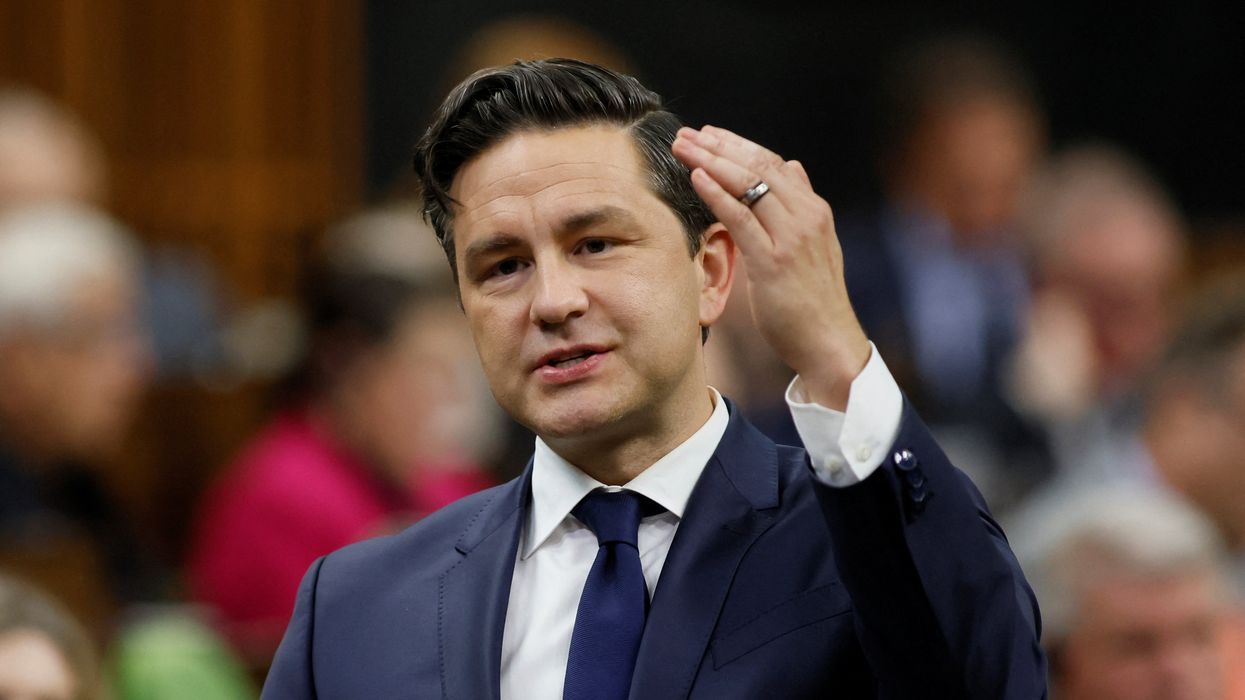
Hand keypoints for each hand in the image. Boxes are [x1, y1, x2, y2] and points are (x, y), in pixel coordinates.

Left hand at [672, 125, 869, 408]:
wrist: (829, 342)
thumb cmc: (814, 300)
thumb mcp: (814, 245)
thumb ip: (800, 206)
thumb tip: (793, 167)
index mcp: (814, 211)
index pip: (773, 164)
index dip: (738, 146)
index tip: (709, 134)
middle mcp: (806, 217)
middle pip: (758, 167)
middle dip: (719, 147)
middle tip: (686, 134)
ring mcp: (792, 238)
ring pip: (748, 186)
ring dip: (711, 162)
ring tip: (682, 147)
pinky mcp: (774, 261)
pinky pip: (741, 219)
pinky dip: (717, 195)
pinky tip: (696, 179)